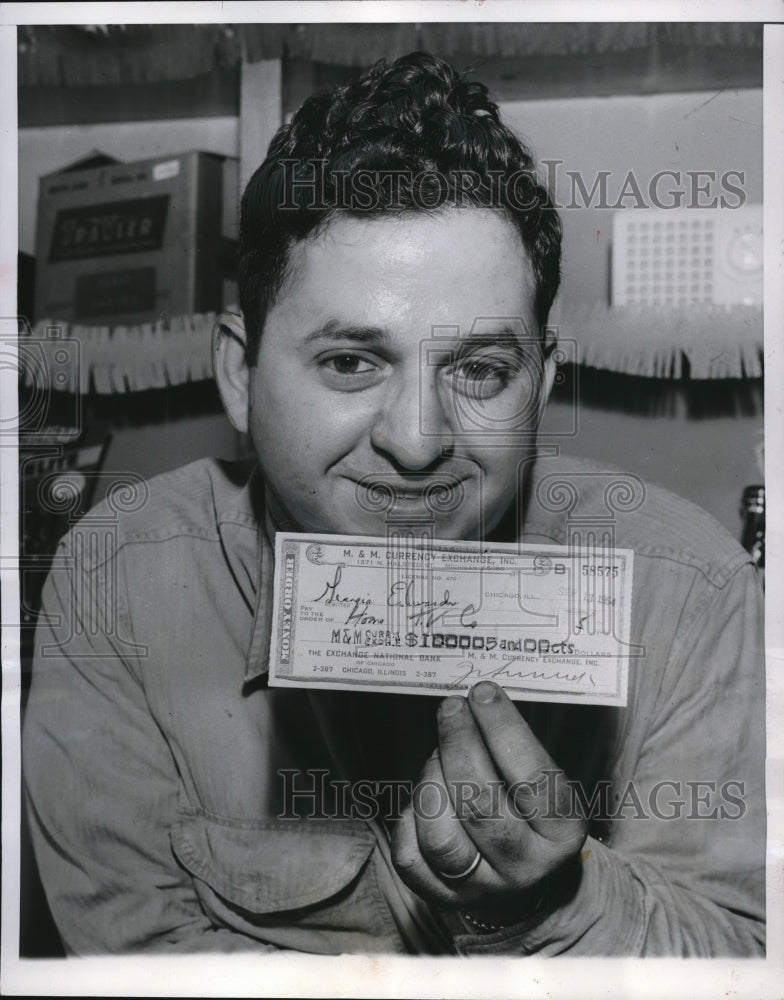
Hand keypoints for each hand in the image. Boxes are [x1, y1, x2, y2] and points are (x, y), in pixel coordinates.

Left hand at [390, 681, 586, 924]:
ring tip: (438, 754)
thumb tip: (478, 699)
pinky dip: (410, 816)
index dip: (503, 730)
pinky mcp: (440, 896)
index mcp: (562, 833)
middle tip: (452, 708)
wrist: (523, 882)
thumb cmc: (529, 810)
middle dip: (459, 744)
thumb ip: (515, 748)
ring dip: (431, 780)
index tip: (484, 693)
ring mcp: (480, 886)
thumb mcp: (543, 782)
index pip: (533, 778)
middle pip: (480, 804)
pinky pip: (410, 856)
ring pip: (440, 835)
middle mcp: (524, 866)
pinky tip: (425, 794)